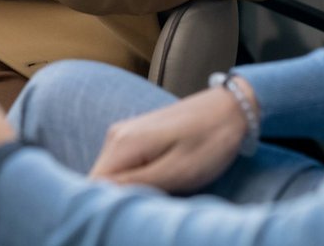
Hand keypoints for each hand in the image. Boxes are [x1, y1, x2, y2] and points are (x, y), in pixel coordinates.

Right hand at [87, 82, 251, 194]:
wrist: (231, 109)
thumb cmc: (210, 140)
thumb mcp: (177, 171)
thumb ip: (136, 184)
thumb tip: (99, 196)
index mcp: (123, 143)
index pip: (92, 185)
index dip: (106, 205)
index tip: (133, 213)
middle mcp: (116, 136)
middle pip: (99, 182)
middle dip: (118, 200)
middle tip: (152, 204)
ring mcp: (124, 135)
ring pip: (111, 177)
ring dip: (129, 192)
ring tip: (160, 193)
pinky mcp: (135, 138)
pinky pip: (123, 169)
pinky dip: (136, 182)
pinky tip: (160, 183)